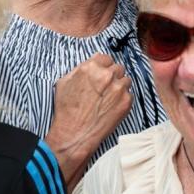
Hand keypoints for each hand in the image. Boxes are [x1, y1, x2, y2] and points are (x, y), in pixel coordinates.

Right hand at [44, 53, 131, 184]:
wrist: (73, 134)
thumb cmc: (66, 110)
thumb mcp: (64, 82)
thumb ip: (80, 69)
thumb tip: (92, 64)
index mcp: (92, 67)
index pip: (106, 58)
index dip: (103, 67)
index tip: (101, 75)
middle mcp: (107, 75)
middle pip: (118, 68)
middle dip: (112, 76)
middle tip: (104, 89)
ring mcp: (119, 88)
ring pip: (125, 80)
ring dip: (119, 87)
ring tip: (108, 99)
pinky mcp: (126, 101)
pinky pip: (129, 94)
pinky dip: (122, 99)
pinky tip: (111, 107)